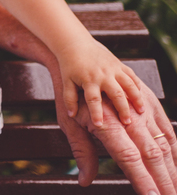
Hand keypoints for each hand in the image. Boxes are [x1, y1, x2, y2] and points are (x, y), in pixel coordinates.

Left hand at [48, 56, 176, 193]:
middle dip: (165, 179)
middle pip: (152, 154)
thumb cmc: (70, 95)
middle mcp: (128, 115)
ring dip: (173, 166)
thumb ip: (82, 153)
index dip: (145, 182)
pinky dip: (173, 143)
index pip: (131, 160)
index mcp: (108, 124)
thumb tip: (85, 182)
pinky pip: (163, 122)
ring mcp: (140, 105)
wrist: (77, 54)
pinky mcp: (146, 96)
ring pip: (163, 140)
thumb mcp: (70, 124)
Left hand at [57, 38, 146, 126]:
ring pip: (129, 85)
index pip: (93, 100)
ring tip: (141, 112)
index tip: (99, 125)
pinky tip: (141, 96)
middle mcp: (102, 75)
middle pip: (116, 94)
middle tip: (127, 123)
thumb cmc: (70, 66)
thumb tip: (71, 115)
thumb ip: (69, 98)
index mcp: (88, 80)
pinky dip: (137, 86)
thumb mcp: (66, 81)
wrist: (76, 44)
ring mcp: (113, 68)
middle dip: (122, 109)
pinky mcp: (119, 64)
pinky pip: (132, 75)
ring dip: (136, 98)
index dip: (96, 113)